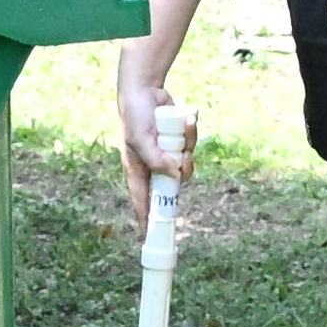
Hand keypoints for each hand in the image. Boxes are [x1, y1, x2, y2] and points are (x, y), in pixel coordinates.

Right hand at [114, 46, 196, 226]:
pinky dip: (191, 134)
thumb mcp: (140, 138)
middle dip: (181, 172)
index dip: (147, 219)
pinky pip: (190, 147)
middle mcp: (153, 166)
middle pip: (173, 185)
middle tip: (182, 158)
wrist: (145, 89)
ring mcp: (166, 154)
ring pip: (185, 166)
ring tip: (181, 128)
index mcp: (138, 170)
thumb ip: (156, 159)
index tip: (151, 236)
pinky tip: (187, 119)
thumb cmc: (135, 116)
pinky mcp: (177, 143)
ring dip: (187, 148)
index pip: (143, 201)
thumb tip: (175, 174)